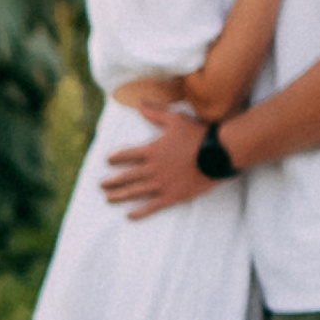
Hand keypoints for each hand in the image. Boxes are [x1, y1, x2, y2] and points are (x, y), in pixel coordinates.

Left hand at [100, 109, 218, 215]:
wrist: (218, 154)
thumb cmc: (197, 134)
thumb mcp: (175, 119)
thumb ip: (155, 113)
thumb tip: (139, 104)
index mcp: (152, 150)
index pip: (127, 155)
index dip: (116, 157)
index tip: (108, 160)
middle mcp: (153, 169)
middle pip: (126, 176)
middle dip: (112, 181)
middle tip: (101, 185)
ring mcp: (162, 184)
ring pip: (135, 192)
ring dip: (119, 196)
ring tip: (108, 198)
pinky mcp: (173, 196)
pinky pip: (152, 207)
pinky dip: (139, 212)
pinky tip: (129, 216)